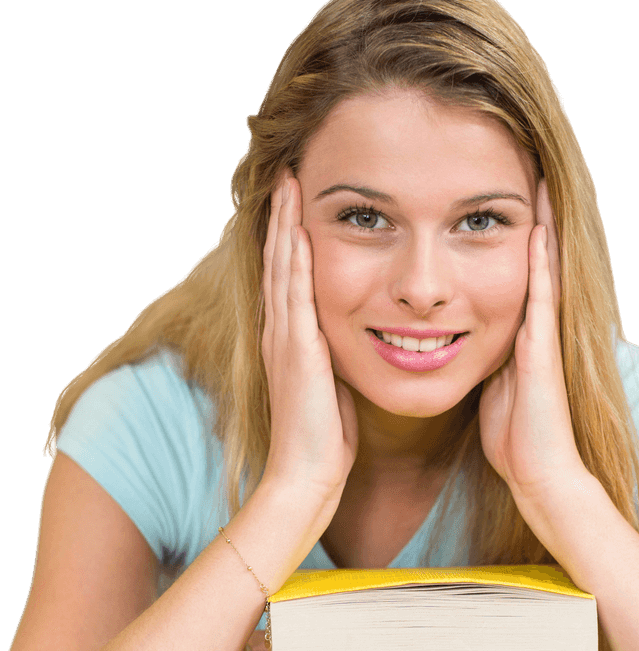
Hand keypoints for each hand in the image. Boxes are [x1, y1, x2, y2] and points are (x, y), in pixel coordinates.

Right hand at [261, 172, 357, 505]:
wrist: (307, 476)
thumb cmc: (325, 441)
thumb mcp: (333, 391)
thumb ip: (335, 363)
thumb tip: (348, 349)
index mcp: (292, 341)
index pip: (290, 277)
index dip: (291, 238)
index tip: (299, 203)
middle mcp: (282, 334)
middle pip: (279, 261)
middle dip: (282, 217)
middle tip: (286, 174)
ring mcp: (285, 340)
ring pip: (282, 268)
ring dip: (284, 224)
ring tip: (288, 183)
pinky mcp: (296, 352)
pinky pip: (295, 296)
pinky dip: (294, 260)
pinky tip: (298, 230)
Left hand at [478, 180, 588, 512]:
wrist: (538, 473)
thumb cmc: (513, 438)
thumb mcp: (488, 388)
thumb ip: (480, 362)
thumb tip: (452, 348)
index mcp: (515, 334)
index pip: (508, 275)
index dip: (501, 238)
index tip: (490, 200)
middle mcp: (532, 328)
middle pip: (530, 261)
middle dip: (526, 218)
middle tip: (526, 169)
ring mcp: (542, 336)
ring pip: (541, 269)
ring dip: (540, 225)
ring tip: (538, 180)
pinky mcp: (543, 350)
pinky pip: (541, 297)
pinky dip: (540, 263)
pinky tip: (537, 230)